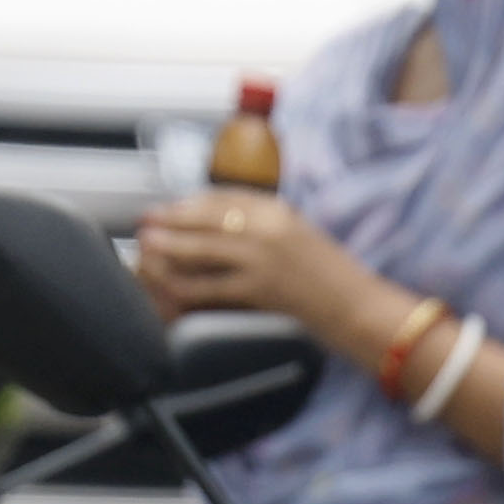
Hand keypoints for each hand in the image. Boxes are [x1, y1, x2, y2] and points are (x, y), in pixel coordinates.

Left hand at [133, 190, 374, 340]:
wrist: (356, 306)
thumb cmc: (332, 276)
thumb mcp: (299, 236)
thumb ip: (264, 226)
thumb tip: (223, 227)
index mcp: (278, 210)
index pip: (225, 198)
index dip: (192, 202)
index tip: (172, 206)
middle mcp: (267, 228)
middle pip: (206, 217)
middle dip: (172, 218)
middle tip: (147, 221)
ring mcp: (260, 258)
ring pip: (202, 248)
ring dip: (169, 246)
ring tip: (148, 245)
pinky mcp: (256, 288)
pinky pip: (209, 285)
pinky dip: (184, 283)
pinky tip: (168, 282)